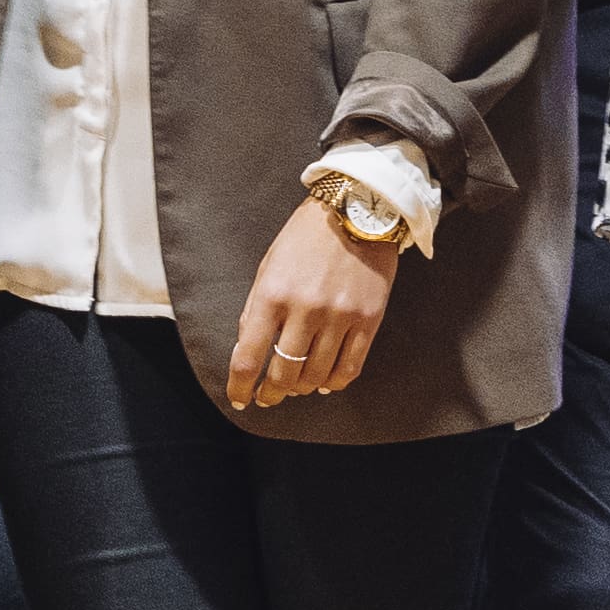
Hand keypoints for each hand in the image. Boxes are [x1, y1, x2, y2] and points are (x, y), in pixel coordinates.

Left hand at [224, 197, 393, 413]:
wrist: (358, 210)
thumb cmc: (305, 238)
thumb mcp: (268, 266)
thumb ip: (254, 309)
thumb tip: (247, 351)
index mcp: (272, 294)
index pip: (249, 357)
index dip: (240, 386)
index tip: (240, 398)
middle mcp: (305, 309)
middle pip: (284, 373)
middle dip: (272, 393)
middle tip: (268, 396)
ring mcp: (340, 316)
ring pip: (316, 375)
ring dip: (302, 388)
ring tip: (296, 386)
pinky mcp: (369, 320)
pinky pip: (350, 367)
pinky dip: (334, 382)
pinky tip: (325, 382)